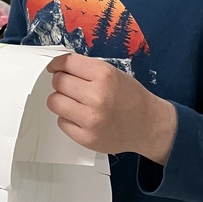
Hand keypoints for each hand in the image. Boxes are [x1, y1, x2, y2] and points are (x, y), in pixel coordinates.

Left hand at [46, 52, 176, 164]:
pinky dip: (68, 118)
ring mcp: (92, 119)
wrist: (148, 125)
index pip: (66, 63)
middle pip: (58, 82)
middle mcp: (98, 96)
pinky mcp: (87, 138)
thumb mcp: (112, 73)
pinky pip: (61, 122)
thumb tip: (58, 65)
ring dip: (61, 100)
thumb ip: (86, 68)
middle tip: (70, 86)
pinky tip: (82, 117)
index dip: (57, 64)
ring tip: (75, 102)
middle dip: (61, 82)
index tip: (54, 67)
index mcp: (104, 75)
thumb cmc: (130, 96)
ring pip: (54, 102)